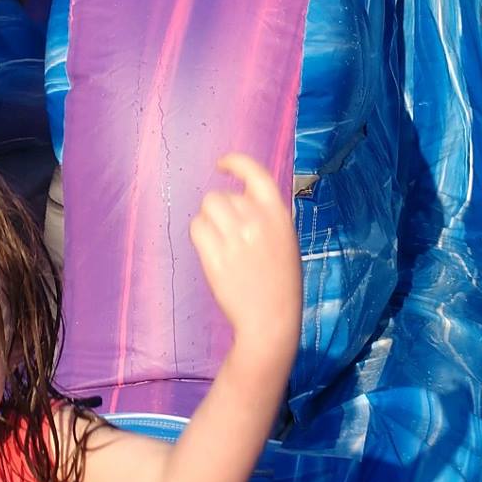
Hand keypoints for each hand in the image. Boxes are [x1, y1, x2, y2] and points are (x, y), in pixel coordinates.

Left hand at [189, 153, 301, 362]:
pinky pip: (196, 229)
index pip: (255, 173)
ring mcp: (235, 238)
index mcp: (279, 214)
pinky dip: (200, 236)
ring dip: (208, 221)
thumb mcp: (285, 240)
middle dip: (220, 209)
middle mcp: (257, 221)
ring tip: (221, 242)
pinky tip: (212, 252)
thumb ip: (265, 216)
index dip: (235, 163)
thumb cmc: (280, 282)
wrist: (272, 319)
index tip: (222, 165)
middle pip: (221, 195)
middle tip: (228, 232)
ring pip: (206, 209)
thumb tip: (238, 197)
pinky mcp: (216, 256)